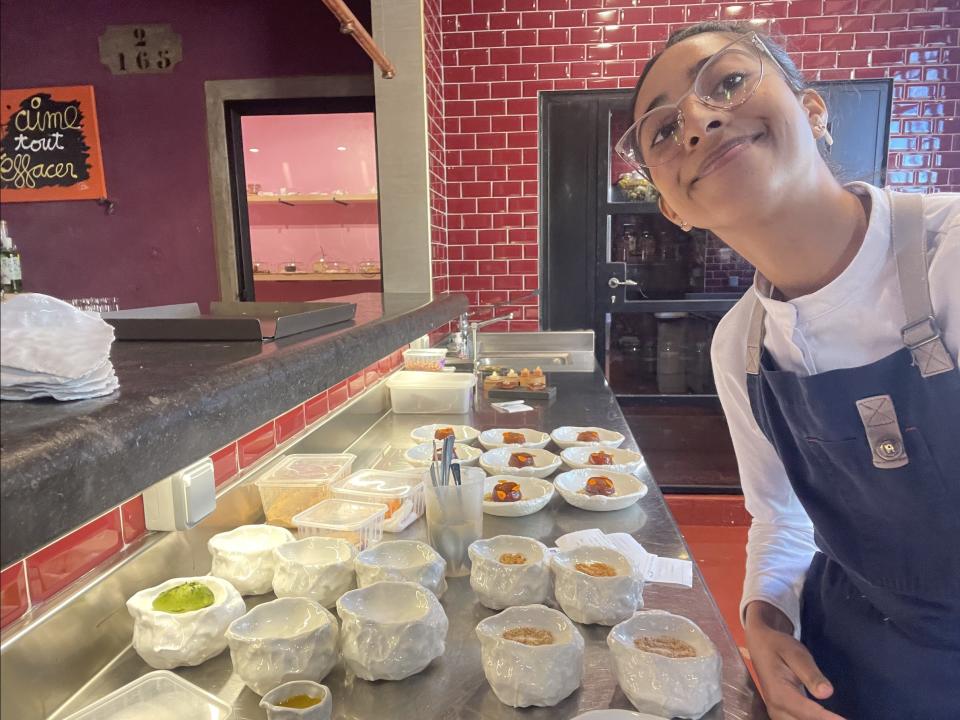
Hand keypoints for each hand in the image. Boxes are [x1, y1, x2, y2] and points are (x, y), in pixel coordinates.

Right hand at [744, 601, 845, 719]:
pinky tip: (827, 718)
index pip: (808, 713)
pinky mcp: (782, 715)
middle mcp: (776, 708)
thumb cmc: (778, 646)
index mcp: (779, 693)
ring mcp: (777, 714)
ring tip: (839, 718)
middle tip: (846, 719)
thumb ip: (810, 674)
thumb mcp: (795, 653)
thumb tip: (827, 693)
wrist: (759, 644)